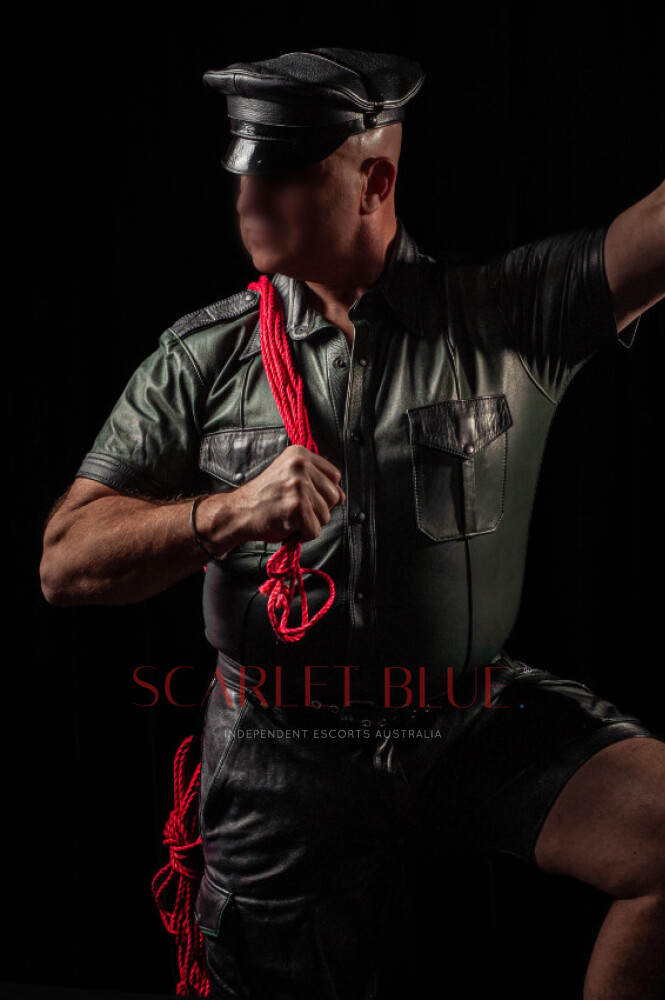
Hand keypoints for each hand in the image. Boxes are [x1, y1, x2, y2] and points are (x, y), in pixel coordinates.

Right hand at [229, 445, 345, 544]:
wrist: (238, 512)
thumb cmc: (263, 498)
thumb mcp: (289, 477)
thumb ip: (315, 481)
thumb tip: (342, 496)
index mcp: (300, 454)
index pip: (335, 476)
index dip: (324, 493)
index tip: (306, 497)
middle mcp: (301, 465)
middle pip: (334, 496)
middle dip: (318, 509)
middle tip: (294, 509)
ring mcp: (299, 485)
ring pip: (326, 515)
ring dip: (309, 523)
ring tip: (289, 516)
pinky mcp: (297, 507)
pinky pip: (315, 530)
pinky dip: (304, 535)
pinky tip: (288, 527)